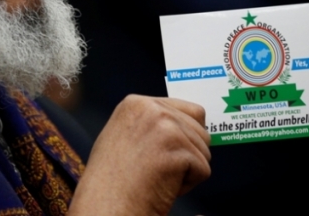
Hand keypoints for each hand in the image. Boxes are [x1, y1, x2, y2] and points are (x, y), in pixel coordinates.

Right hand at [69, 95, 210, 215]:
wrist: (105, 207)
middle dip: (185, 154)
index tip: (159, 155)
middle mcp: (151, 108)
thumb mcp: (124, 136)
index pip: (190, 111)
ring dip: (185, 170)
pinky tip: (159, 186)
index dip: (182, 140)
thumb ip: (152, 123)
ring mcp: (165, 125)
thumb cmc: (112, 182)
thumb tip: (188, 123)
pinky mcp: (177, 147)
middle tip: (154, 170)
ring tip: (155, 177)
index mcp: (136, 103)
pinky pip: (202, 170)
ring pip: (203, 150)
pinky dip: (186, 185)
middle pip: (201, 130)